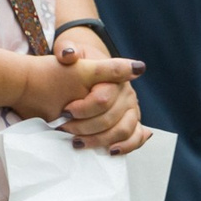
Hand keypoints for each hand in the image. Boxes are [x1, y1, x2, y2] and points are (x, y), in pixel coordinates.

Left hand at [17, 44, 147, 153]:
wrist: (89, 70)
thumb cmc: (78, 64)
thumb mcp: (69, 51)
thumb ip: (66, 50)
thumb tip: (69, 54)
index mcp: (114, 76)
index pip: (103, 97)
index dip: (83, 108)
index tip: (66, 111)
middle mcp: (127, 92)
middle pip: (111, 117)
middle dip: (86, 127)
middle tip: (65, 128)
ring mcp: (132, 108)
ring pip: (123, 130)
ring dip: (100, 140)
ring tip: (78, 142)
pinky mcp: (133, 121)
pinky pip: (135, 137)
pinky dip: (126, 146)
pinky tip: (110, 151)